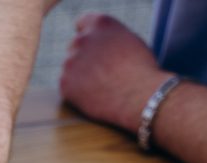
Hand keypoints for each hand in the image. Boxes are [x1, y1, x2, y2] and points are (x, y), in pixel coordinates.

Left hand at [60, 14, 167, 131]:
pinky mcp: (65, 82)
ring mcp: (70, 61)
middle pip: (75, 46)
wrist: (141, 96)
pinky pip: (68, 86)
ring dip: (80, 75)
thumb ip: (109, 37)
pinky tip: (94, 95)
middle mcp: (82, 39)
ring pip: (71, 67)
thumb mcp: (129, 41)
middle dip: (84, 57)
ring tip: (102, 85)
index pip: (83, 22)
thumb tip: (99, 42)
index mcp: (100, 24)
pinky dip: (77, 92)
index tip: (92, 46)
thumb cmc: (141, 70)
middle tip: (101, 72)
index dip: (88, 35)